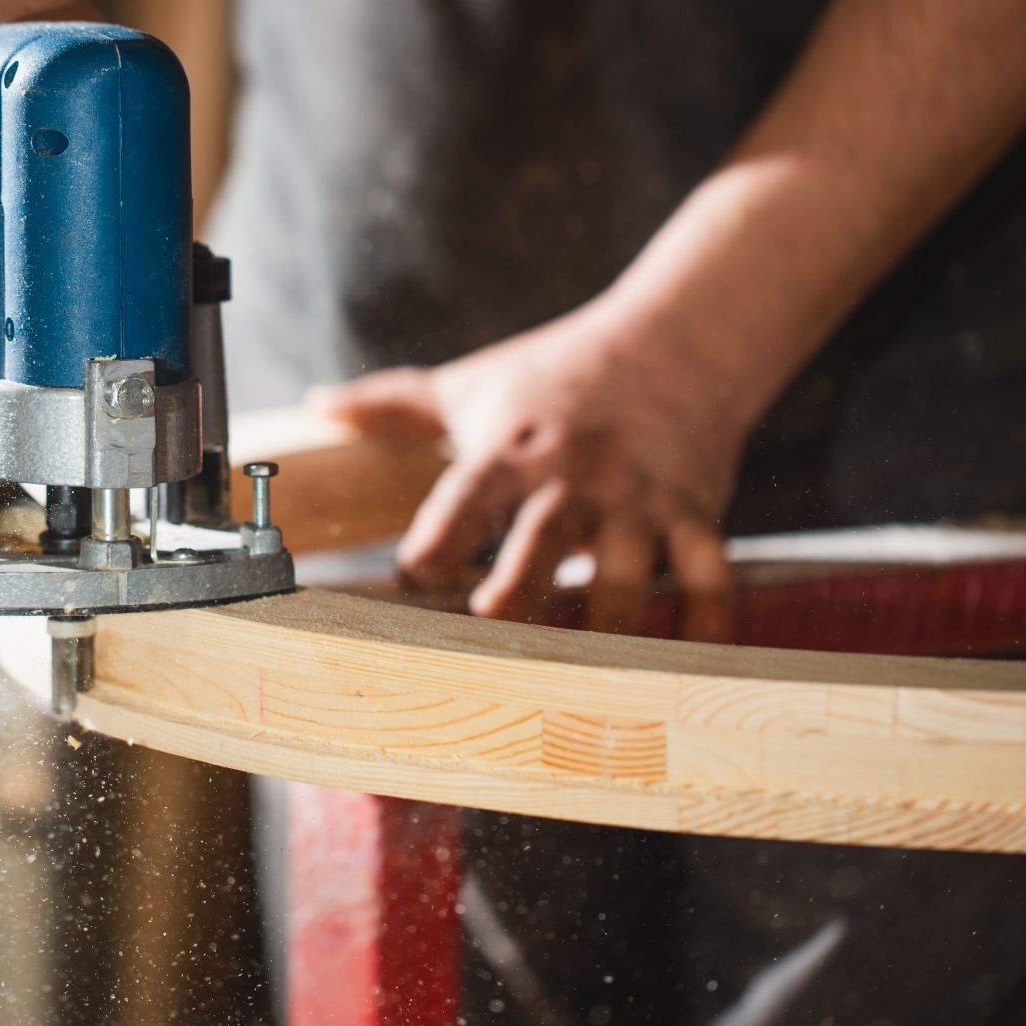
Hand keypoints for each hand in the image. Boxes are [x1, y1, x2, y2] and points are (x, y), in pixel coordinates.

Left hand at [313, 305, 753, 637]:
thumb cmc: (561, 371)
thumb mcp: (474, 384)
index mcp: (509, 452)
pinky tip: (688, 671)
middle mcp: (572, 479)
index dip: (432, 550)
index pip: (459, 504)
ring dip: (606, 635)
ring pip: (626, 580)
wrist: (678, 338)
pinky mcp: (695, 514)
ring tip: (584, 686)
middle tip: (493, 647)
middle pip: (539, 549)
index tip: (414, 582)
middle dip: (515, 602)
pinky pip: (707, 580)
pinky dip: (705, 626)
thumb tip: (318, 405)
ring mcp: (637, 501)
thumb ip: (395, 405)